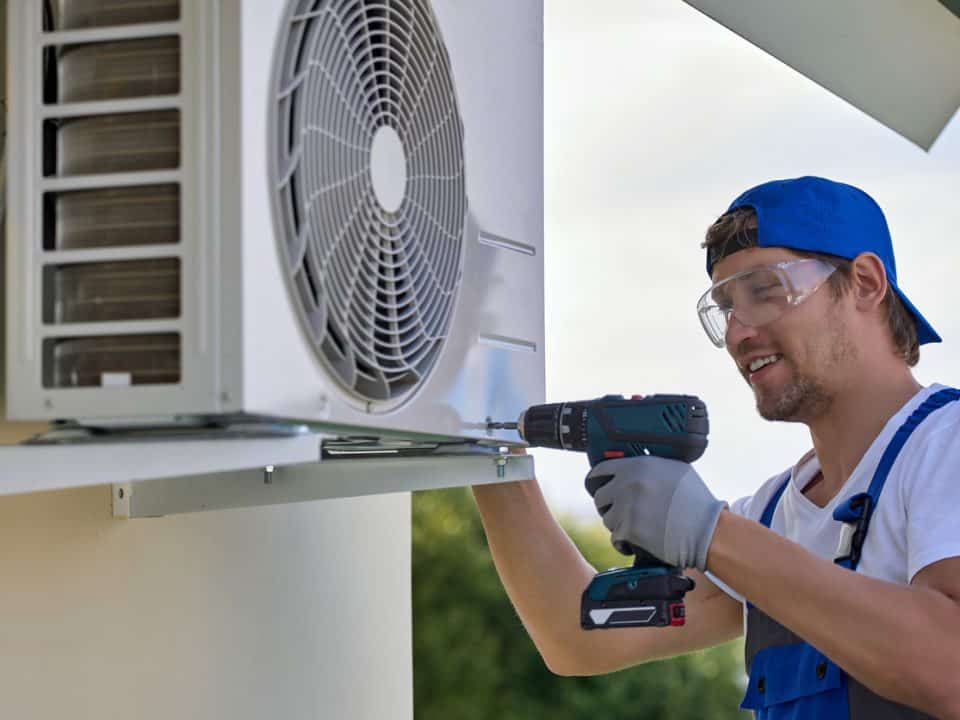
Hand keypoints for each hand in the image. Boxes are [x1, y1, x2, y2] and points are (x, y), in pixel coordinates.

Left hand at [585, 456, 726, 570]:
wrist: (707, 530)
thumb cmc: (696, 501)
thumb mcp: (675, 470)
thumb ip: (650, 466)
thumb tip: (632, 466)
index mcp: (637, 466)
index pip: (600, 470)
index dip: (597, 481)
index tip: (597, 487)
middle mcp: (629, 484)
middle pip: (600, 497)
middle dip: (609, 506)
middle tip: (623, 513)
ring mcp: (628, 507)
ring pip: (607, 519)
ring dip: (618, 525)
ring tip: (637, 527)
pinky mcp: (630, 530)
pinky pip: (615, 538)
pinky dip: (624, 543)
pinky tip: (636, 542)